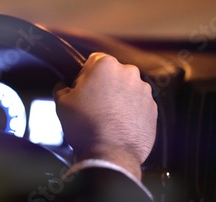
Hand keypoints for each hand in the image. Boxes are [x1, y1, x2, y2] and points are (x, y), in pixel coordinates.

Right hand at [54, 52, 156, 178]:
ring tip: (106, 117)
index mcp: (106, 65)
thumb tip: (64, 86)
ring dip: (117, 97)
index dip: (85, 75)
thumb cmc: (87, 128)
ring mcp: (143, 91)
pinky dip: (129, 110)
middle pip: (112, 73)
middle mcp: (129, 73)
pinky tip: (118, 123)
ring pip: (126, 88)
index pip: (93, 60)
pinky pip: (138, 104)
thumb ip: (62, 87)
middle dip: (103, 85)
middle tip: (93, 104)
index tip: (82, 89)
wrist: (110, 155)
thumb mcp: (62, 103)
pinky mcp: (153, 108)